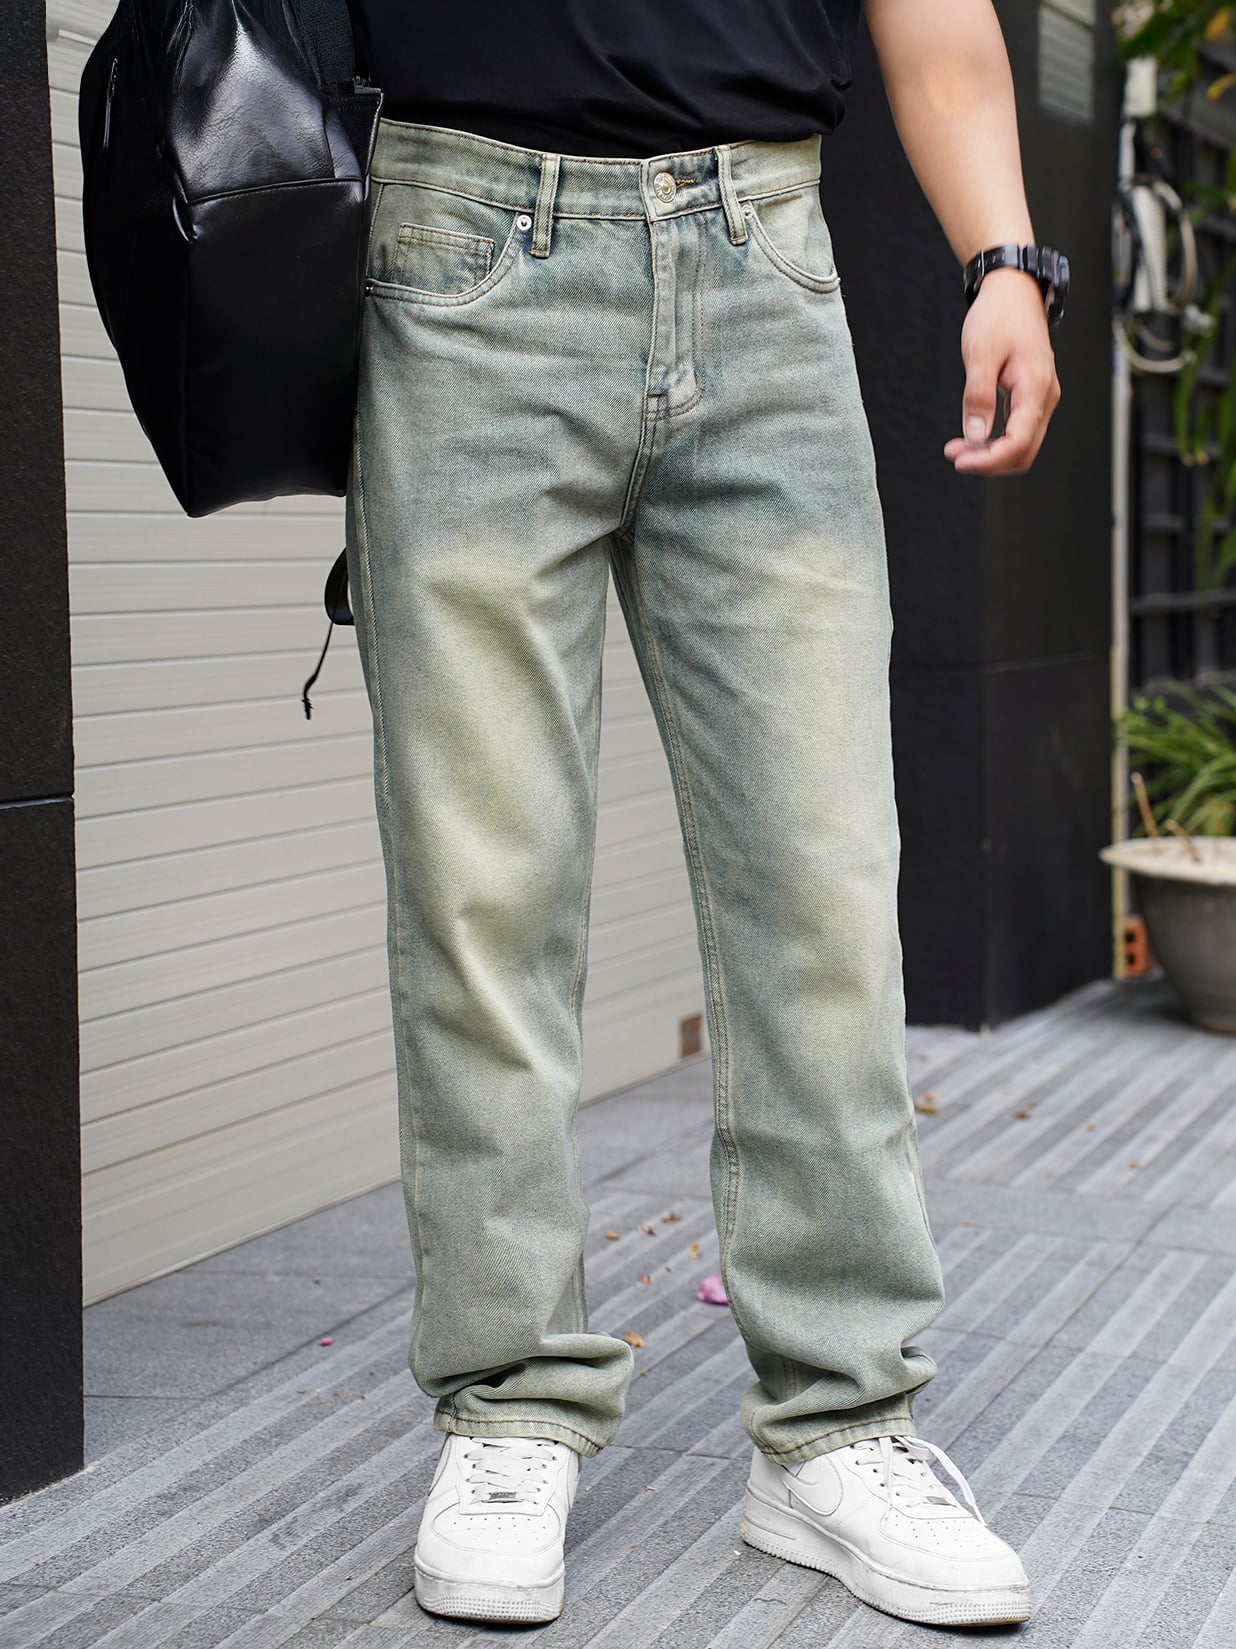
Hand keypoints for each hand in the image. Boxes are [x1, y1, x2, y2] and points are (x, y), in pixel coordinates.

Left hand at [943, 268, 1061, 474]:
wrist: (1014, 290)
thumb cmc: (998, 316)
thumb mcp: (981, 353)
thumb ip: (978, 395)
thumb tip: (976, 436)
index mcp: (1035, 387)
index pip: (1019, 443)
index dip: (990, 460)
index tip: (960, 461)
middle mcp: (1045, 397)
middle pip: (1023, 452)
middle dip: (988, 461)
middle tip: (954, 455)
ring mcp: (1041, 398)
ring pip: (1022, 445)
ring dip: (991, 454)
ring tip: (958, 448)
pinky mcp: (1032, 396)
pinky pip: (1019, 431)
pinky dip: (996, 441)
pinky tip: (972, 437)